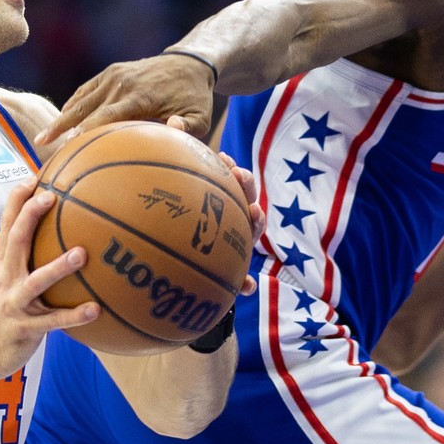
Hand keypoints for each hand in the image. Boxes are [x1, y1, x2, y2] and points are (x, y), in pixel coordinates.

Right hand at [0, 185, 98, 377]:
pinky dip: (73, 315)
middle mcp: (6, 278)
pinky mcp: (25, 328)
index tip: (33, 176)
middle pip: (15, 240)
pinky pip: (53, 321)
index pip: (6, 224)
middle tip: (52, 197)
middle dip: (30, 216)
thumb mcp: (7, 278)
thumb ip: (25, 256)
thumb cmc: (3, 310)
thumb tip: (57, 232)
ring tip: (81, 254)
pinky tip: (95, 309)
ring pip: (37, 281)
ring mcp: (14, 303)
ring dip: (58, 266)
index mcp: (3, 263)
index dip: (17, 199)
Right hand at [40, 52, 216, 143]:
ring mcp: (113, 76)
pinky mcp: (110, 72)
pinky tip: (60, 122)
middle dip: (65, 128)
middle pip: (87, 109)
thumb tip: (171, 128)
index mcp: (139, 96)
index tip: (70, 145)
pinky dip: (72, 105)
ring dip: (62, 118)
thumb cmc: (195, 97)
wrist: (189, 63)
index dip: (87, 130)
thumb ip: (187, 127)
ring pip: (81, 99)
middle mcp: (121, 84)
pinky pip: (85, 91)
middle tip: (44, 147)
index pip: (107, 115)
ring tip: (42, 139)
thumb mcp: (201, 117)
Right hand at [214, 149, 267, 296]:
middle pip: (246, 199)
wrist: (187, 255)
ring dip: (231, 174)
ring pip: (234, 188)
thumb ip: (234, 281)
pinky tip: (215, 155)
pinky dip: (219, 168)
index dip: (256, 218)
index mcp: (241, 236)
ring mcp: (227, 206)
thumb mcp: (219, 277)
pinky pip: (218, 178)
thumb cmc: (206, 269)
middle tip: (239, 176)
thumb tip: (250, 288)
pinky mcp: (215, 194)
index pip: (253, 226)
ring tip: (225, 161)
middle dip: (246, 188)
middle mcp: (237, 219)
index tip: (255, 210)